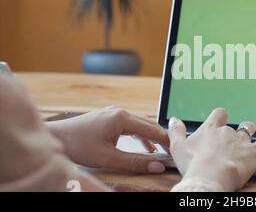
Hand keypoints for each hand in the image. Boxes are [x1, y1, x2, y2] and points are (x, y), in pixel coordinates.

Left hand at [47, 106, 169, 173]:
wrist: (55, 136)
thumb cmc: (78, 145)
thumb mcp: (109, 157)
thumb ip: (135, 162)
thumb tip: (156, 167)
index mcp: (122, 118)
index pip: (152, 130)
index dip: (166, 141)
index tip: (177, 151)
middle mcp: (120, 112)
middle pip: (148, 125)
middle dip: (162, 138)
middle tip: (173, 151)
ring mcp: (114, 113)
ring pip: (140, 124)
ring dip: (151, 137)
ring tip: (163, 150)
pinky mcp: (108, 118)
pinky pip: (131, 125)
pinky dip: (140, 136)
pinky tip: (145, 146)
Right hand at [168, 108, 255, 190]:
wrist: (209, 179)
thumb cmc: (193, 166)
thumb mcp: (178, 148)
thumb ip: (176, 131)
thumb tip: (174, 119)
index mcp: (211, 128)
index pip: (219, 114)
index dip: (220, 117)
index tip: (218, 122)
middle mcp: (228, 131)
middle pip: (234, 124)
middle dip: (233, 131)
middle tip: (228, 143)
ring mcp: (242, 141)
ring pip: (248, 129)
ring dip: (248, 130)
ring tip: (248, 134)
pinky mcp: (255, 152)